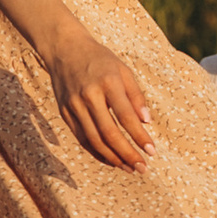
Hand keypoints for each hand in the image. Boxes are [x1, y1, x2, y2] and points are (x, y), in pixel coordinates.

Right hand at [53, 40, 157, 171]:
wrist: (64, 49)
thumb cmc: (100, 60)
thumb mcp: (123, 70)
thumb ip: (136, 96)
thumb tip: (146, 122)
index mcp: (107, 82)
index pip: (125, 116)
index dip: (139, 136)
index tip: (152, 151)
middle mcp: (88, 95)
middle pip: (108, 133)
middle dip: (127, 154)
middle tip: (142, 168)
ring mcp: (74, 105)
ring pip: (94, 140)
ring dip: (113, 158)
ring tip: (129, 168)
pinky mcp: (64, 113)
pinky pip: (82, 138)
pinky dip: (97, 152)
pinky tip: (111, 159)